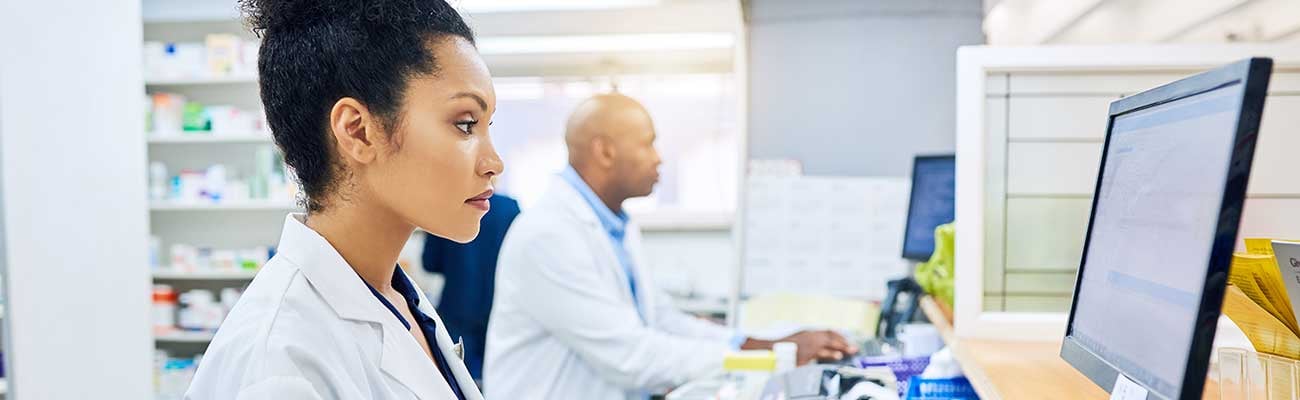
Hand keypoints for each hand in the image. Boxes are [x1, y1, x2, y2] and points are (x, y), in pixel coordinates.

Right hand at [741, 330, 858, 364]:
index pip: (828, 332)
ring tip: (849, 351)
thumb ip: (808, 341)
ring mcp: (807, 344)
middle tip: (854, 347)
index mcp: (809, 332)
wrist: (770, 348)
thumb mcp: (797, 340)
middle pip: (830, 337)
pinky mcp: (805, 353)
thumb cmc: (783, 346)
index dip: (839, 336)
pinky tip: (837, 356)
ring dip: (839, 347)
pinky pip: (819, 353)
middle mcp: (809, 336)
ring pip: (827, 344)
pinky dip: (829, 353)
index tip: (847, 340)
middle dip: (843, 342)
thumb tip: (819, 347)